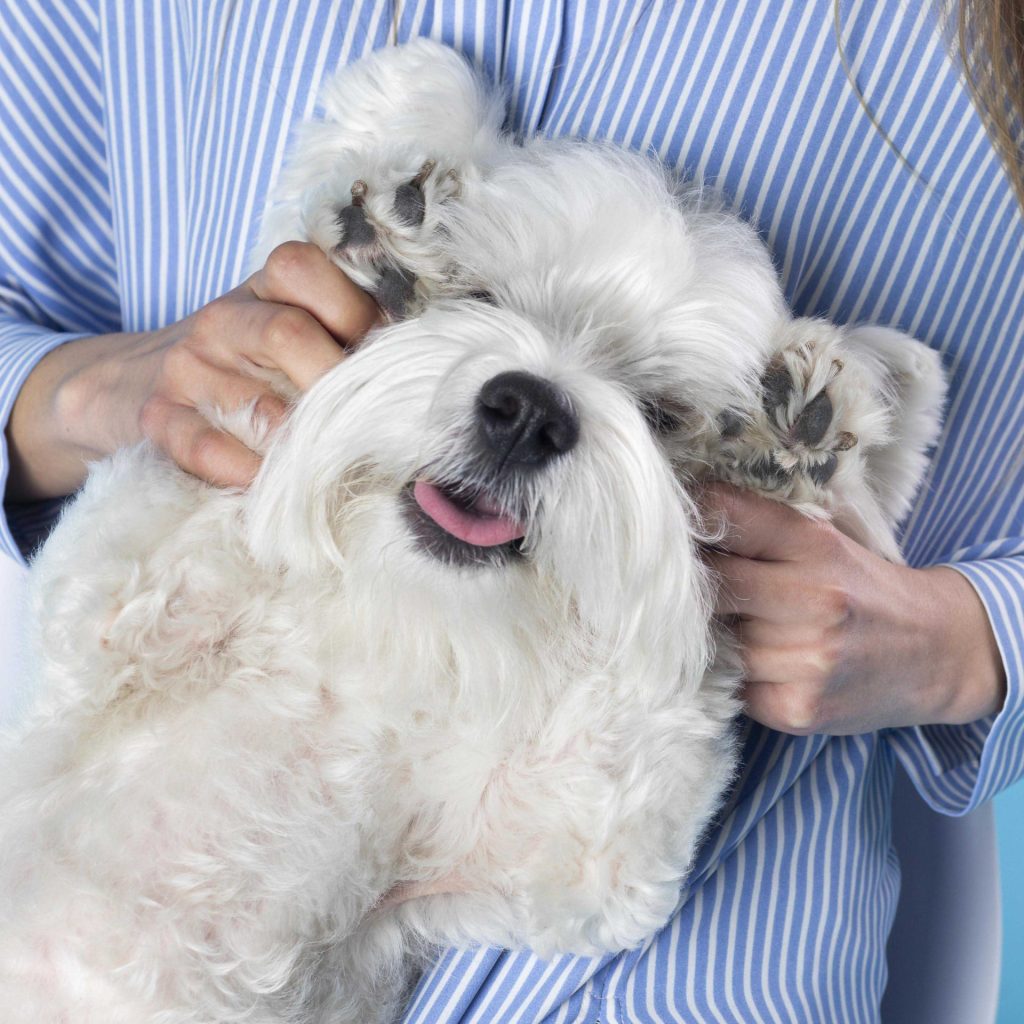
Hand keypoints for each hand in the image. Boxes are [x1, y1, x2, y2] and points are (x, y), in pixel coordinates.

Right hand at [6, 242, 381, 498]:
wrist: (134, 380)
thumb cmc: (252, 361)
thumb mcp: (296, 327)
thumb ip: (350, 334)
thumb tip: (420, 369)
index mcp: (266, 287)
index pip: (304, 271)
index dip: (352, 313)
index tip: (380, 359)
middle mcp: (223, 318)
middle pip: (287, 335)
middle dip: (336, 387)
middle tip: (367, 425)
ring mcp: (187, 366)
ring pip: (255, 404)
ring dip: (299, 443)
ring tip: (330, 464)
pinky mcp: (157, 415)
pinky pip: (205, 446)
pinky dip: (247, 472)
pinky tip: (271, 483)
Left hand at [700, 483, 1006, 735]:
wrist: (935, 653)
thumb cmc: (863, 589)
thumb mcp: (825, 540)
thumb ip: (761, 528)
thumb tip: (682, 519)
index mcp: (816, 544)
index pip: (728, 517)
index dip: (696, 520)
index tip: (679, 527)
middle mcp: (813, 599)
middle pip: (713, 584)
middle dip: (699, 585)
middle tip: (697, 585)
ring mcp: (806, 658)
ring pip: (717, 640)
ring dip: (719, 634)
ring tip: (745, 627)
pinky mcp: (796, 707)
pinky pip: (733, 685)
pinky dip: (736, 674)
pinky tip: (764, 663)